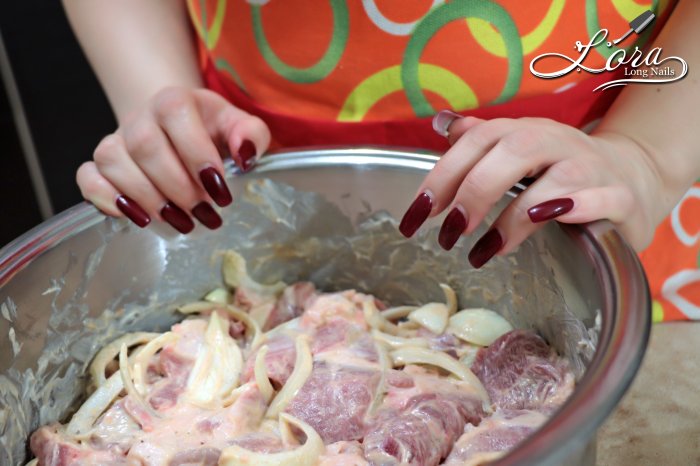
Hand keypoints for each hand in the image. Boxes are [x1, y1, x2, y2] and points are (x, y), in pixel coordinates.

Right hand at [77, 87, 270, 231]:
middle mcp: (140, 116)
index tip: (221, 192)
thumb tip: (246, 154)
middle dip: (177, 187)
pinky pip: (88, 176)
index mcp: (174, 100)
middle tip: (204, 214)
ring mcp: (116, 139)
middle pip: (145, 145)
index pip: (176, 116)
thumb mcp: (237, 126)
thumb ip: (251, 134)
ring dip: (146, 197)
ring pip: (113, 161)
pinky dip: (106, 198)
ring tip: (177, 222)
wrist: (175, 128)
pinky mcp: (101, 164)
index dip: (197, 155)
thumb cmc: (210, 131)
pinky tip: (135, 217)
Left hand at [399, 111, 664, 267]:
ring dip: (514, 215)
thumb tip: (440, 124)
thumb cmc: (559, 171)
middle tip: (448, 234)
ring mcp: (590, 166)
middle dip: (474, 192)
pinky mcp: (620, 195)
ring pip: (555, 178)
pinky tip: (545, 223)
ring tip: (484, 251)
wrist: (630, 176)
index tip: (415, 217)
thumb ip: (479, 144)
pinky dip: (574, 208)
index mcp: (521, 132)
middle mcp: (555, 141)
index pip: (475, 142)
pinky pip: (601, 197)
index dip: (441, 176)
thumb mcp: (516, 154)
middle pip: (513, 150)